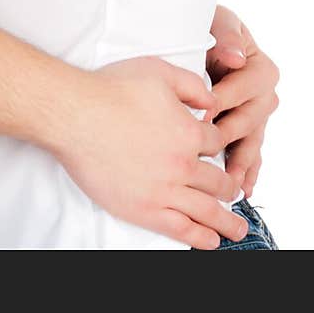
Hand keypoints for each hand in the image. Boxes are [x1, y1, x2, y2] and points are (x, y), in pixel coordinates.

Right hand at [51, 58, 247, 249]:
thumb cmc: (112, 90)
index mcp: (188, 132)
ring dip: (227, 221)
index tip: (216, 149)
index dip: (218, 143)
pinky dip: (200, 237)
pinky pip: (181, 229)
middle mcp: (182, 165)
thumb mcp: (158, 71)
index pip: (216, 143)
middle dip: (229, 187)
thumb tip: (212, 101)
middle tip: (235, 192)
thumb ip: (191, 85)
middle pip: (217, 181)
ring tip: (238, 229)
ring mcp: (165, 190)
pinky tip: (212, 241)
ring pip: (207, 211)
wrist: (76, 115)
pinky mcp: (145, 210)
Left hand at [207, 5, 279, 196]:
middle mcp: (266, 96)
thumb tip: (235, 58)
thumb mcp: (220, 23)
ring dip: (240, 165)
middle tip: (205, 151)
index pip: (242, 89)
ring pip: (251, 143)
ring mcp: (259, 117)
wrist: (210, 37)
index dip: (222, 99)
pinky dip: (248, 172)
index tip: (202, 112)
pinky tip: (242, 189)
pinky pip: (252, 154)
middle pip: (247, 120)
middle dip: (225, 134)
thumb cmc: (214, 28)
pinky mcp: (250, 132)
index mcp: (262, 70)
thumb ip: (228, 37)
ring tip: (229, 186)